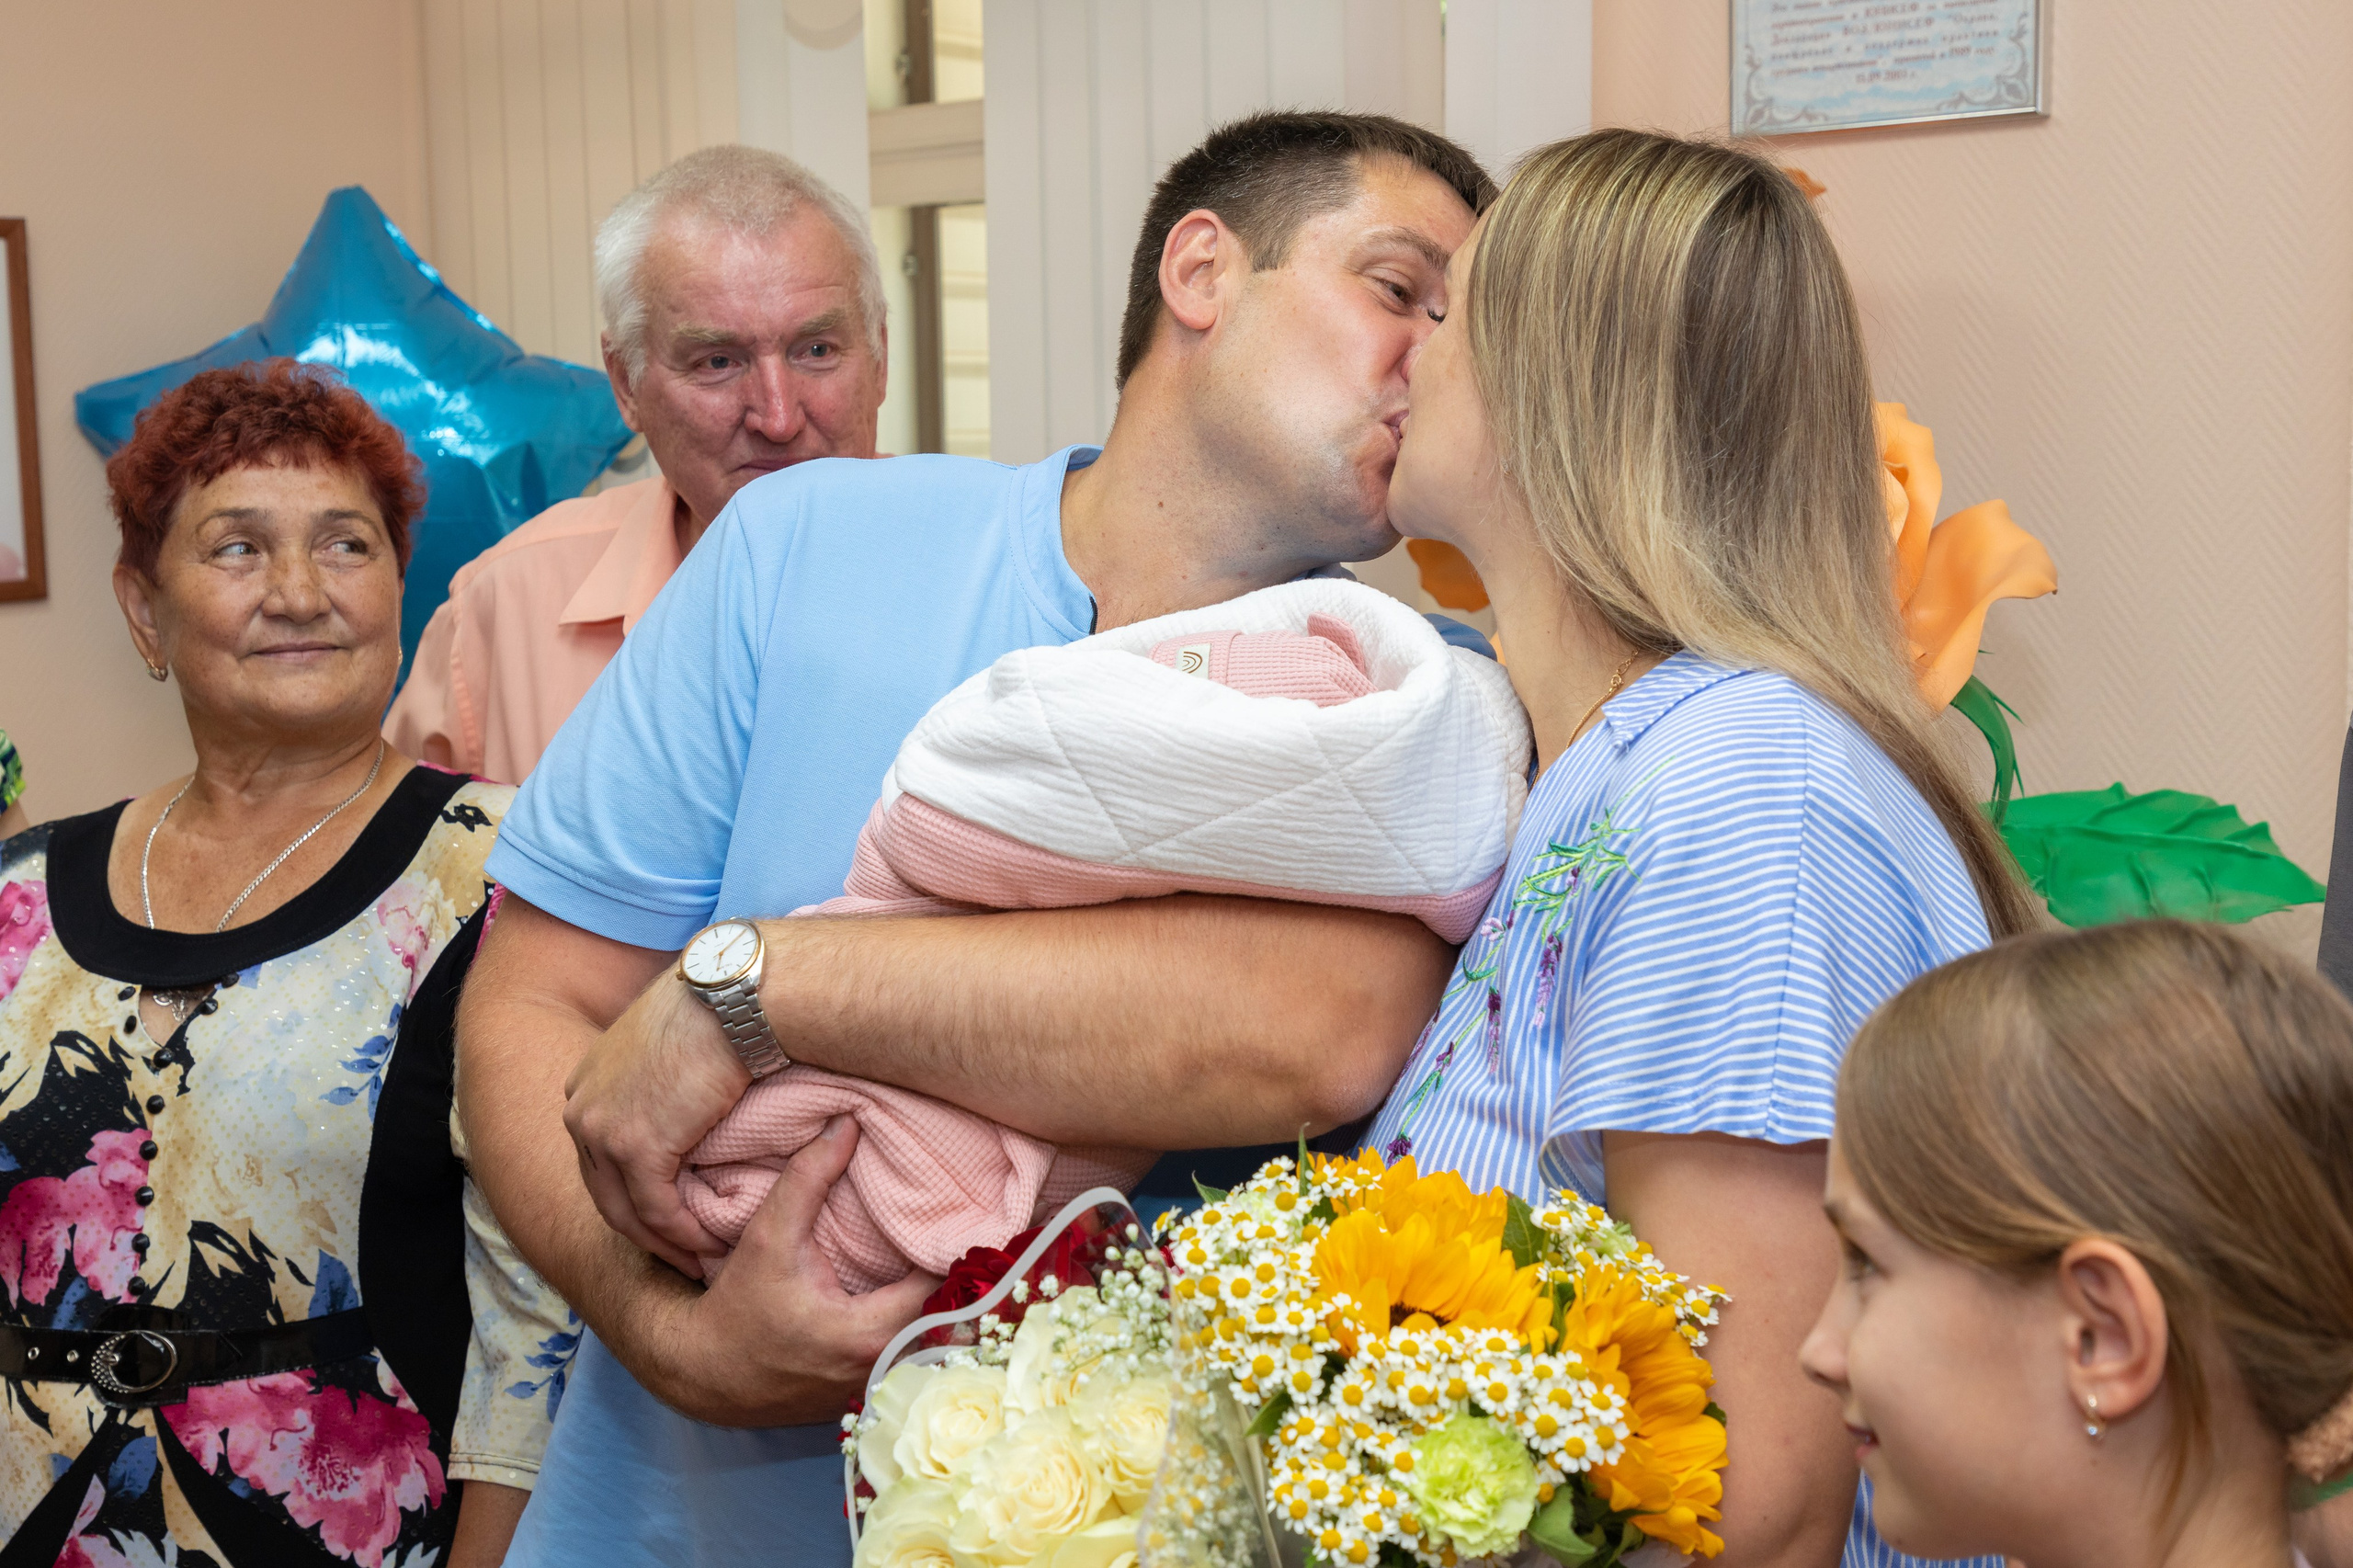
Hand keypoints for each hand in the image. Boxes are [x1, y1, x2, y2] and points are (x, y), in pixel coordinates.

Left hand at [563, 961, 750, 1274]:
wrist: (734, 997)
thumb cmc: (720, 1005)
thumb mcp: (670, 1039)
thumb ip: (662, 1073)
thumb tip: (690, 1087)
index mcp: (586, 1082)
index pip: (600, 1155)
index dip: (631, 1191)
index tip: (667, 1213)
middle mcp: (581, 1108)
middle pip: (603, 1190)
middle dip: (641, 1230)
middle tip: (680, 1252)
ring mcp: (602, 1130)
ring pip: (625, 1210)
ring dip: (662, 1242)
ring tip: (697, 1260)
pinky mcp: (637, 1148)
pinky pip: (656, 1210)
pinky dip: (681, 1234)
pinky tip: (708, 1245)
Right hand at [648, 1116, 938, 1426]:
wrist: (705, 1371)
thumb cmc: (737, 1308)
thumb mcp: (767, 1236)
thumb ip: (808, 1178)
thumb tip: (846, 1124)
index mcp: (870, 1335)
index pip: (943, 1286)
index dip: (954, 1245)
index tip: (960, 1209)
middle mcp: (885, 1368)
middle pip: (947, 1312)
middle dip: (953, 1271)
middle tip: (960, 1223)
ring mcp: (879, 1384)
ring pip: (932, 1334)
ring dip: (939, 1296)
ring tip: (945, 1247)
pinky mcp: (868, 1389)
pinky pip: (912, 1348)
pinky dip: (918, 1318)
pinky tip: (918, 1283)